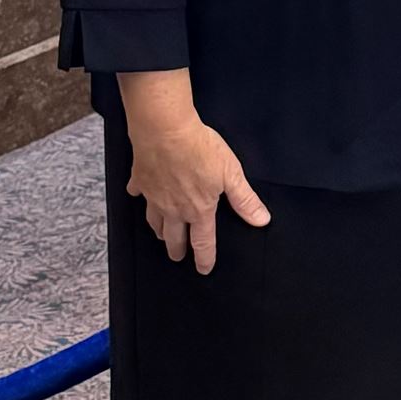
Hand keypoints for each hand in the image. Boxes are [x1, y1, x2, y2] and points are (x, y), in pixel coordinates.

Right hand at [120, 86, 270, 273]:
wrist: (165, 130)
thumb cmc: (200, 149)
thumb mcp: (231, 174)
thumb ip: (244, 200)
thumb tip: (261, 220)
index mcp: (198, 209)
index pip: (203, 241)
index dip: (205, 258)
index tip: (204, 269)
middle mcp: (173, 208)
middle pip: (173, 237)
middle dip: (176, 250)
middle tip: (177, 257)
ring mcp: (154, 196)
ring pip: (154, 221)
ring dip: (159, 230)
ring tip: (162, 235)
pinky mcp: (140, 180)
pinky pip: (139, 193)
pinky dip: (141, 197)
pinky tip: (141, 195)